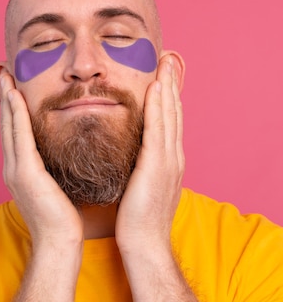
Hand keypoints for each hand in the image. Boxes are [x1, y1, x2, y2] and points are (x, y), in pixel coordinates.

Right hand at [0, 70, 83, 254]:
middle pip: (6, 124)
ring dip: (5, 98)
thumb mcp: (58, 185)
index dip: (10, 106)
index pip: (14, 131)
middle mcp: (13, 167)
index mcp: (21, 169)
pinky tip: (14, 96)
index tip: (11, 82)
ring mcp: (15, 170)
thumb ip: (55, 167)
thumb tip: (66, 151)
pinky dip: (15, 116)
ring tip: (4, 74)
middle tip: (1, 69)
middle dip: (3, 95)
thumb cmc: (64, 218)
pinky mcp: (25, 174)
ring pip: (9, 126)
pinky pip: (20, 138)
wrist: (60, 244)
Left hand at [115, 55, 183, 259]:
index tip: (162, 74)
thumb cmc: (136, 219)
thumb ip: (137, 167)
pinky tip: (155, 88)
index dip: (167, 96)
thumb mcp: (139, 185)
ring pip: (169, 116)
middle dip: (171, 84)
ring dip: (168, 87)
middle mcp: (172, 157)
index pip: (168, 121)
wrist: (143, 244)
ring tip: (165, 62)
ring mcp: (168, 161)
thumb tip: (128, 155)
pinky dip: (159, 107)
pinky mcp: (157, 166)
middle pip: (173, 113)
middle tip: (168, 58)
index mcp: (167, 161)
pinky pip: (158, 130)